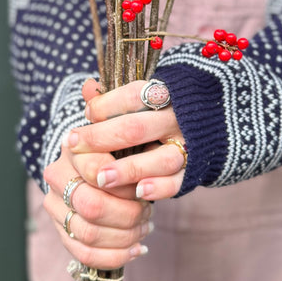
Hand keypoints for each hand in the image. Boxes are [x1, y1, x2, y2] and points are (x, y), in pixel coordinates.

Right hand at [42, 134, 151, 270]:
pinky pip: (85, 254)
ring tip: (145, 228)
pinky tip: (136, 249)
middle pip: (92, 207)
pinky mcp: (62, 232)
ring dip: (125, 237)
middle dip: (127, 215)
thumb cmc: (118, 153)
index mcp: (73, 150)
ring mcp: (56, 208)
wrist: (96, 166)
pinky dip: (116, 256)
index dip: (125, 185)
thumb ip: (132, 147)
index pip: (96, 171)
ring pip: (89, 234)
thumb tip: (143, 173)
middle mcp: (57, 179)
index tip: (145, 186)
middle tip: (148, 212)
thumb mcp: (126, 141)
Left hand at [76, 77, 186, 202]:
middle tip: (72, 145)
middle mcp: (176, 120)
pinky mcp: (193, 171)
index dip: (104, 105)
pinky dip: (159, 188)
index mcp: (163, 95)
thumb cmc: (161, 111)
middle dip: (101, 138)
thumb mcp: (142, 98)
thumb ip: (114, 97)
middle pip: (136, 128)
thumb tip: (86, 87)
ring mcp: (186, 146)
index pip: (131, 97)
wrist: (209, 124)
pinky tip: (137, 193)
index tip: (86, 114)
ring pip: (159, 159)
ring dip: (128, 169)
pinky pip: (177, 182)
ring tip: (101, 178)